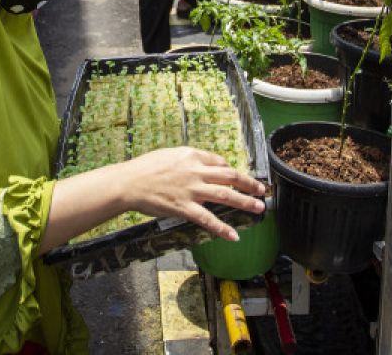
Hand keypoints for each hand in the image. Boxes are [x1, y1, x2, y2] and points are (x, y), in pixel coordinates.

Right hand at [118, 147, 266, 241]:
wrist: (129, 182)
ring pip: (225, 195)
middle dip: (249, 184)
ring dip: (245, 202)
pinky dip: (222, 228)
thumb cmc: (145, 168)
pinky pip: (207, 219)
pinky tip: (233, 236)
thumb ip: (187, 160)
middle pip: (229, 176)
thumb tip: (200, 165)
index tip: (238, 178)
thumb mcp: (169, 155)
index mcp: (192, 155)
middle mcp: (195, 171)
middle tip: (262, 190)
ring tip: (259, 208)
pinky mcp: (184, 208)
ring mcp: (191, 190)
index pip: (219, 162)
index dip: (231, 170)